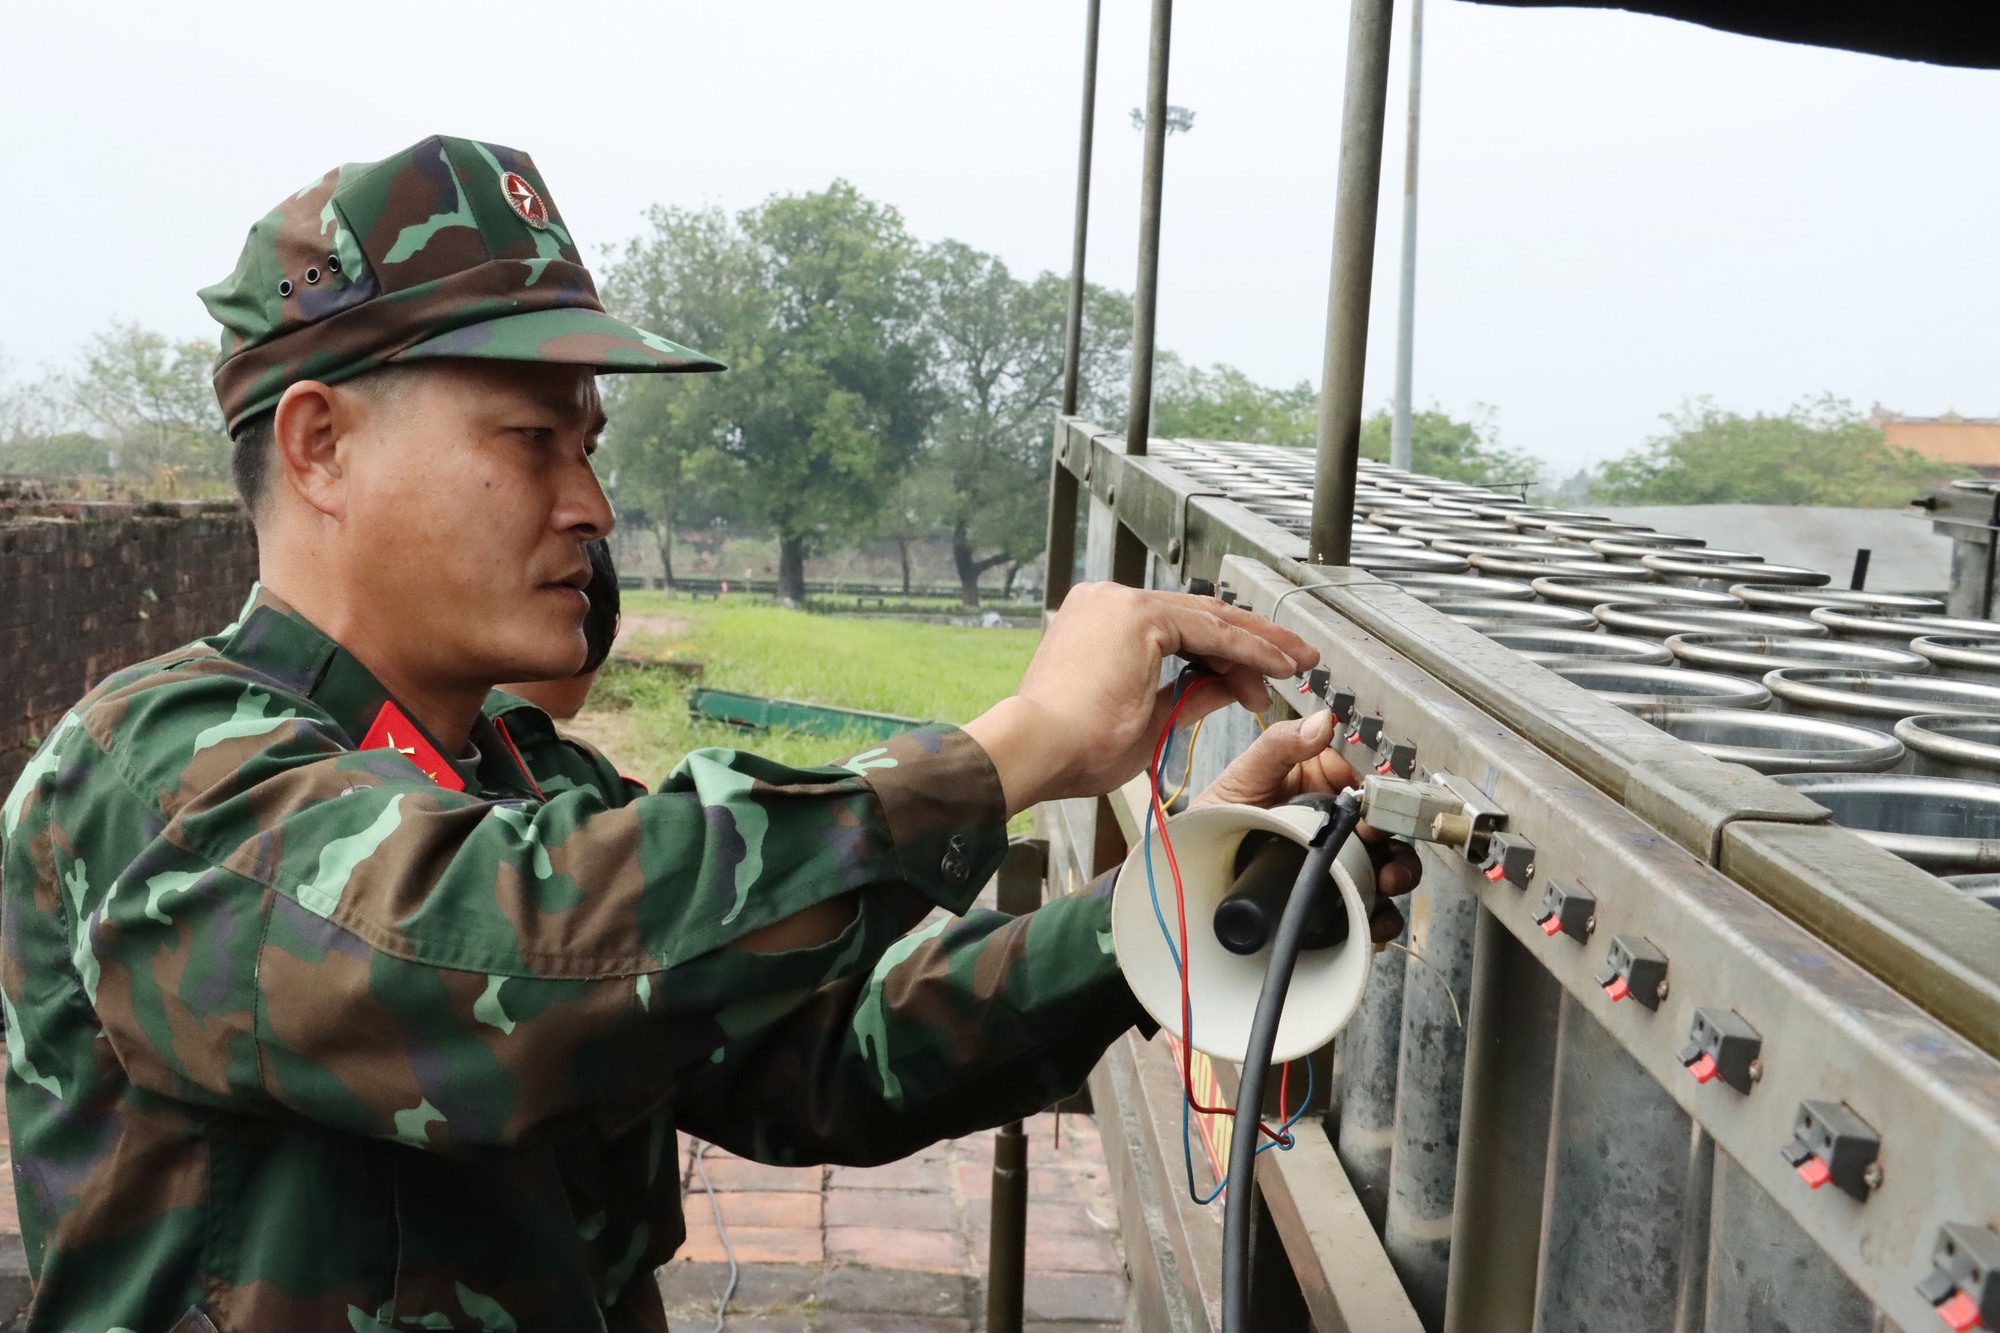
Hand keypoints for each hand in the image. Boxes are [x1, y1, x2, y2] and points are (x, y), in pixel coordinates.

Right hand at [963, 583, 1317, 816]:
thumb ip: (1192, 693)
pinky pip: (1210, 631)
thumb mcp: (1149, 717)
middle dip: (1255, 642)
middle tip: (1296, 661)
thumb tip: (1231, 686)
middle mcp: (1108, 602)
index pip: (1180, 630)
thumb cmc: (1072, 747)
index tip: (1259, 680)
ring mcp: (1120, 603)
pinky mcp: (1138, 615)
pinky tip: (1277, 668)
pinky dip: (1248, 650)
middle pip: (1200, 617)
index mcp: (1099, 623)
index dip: (1227, 655)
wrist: (1037, 749)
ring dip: (1259, 646)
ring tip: (1297, 667)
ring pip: (1210, 620)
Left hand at [1191, 710, 1422, 942]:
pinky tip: (1374, 917)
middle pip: (1385, 830)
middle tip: (1384, 849)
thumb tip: (1323, 721)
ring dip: (1398, 874)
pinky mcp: (1333, 900)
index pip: (1366, 788)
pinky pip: (1369, 909)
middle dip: (1395, 841)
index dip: (1378, 798)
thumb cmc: (1216, 819)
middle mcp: (1334, 824)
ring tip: (1387, 882)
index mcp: (1320, 787)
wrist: (1194, 873)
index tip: (1374, 810)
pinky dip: (1380, 917)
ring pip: (1386, 867)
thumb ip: (1280, 745)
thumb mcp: (1245, 776)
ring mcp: (1337, 863)